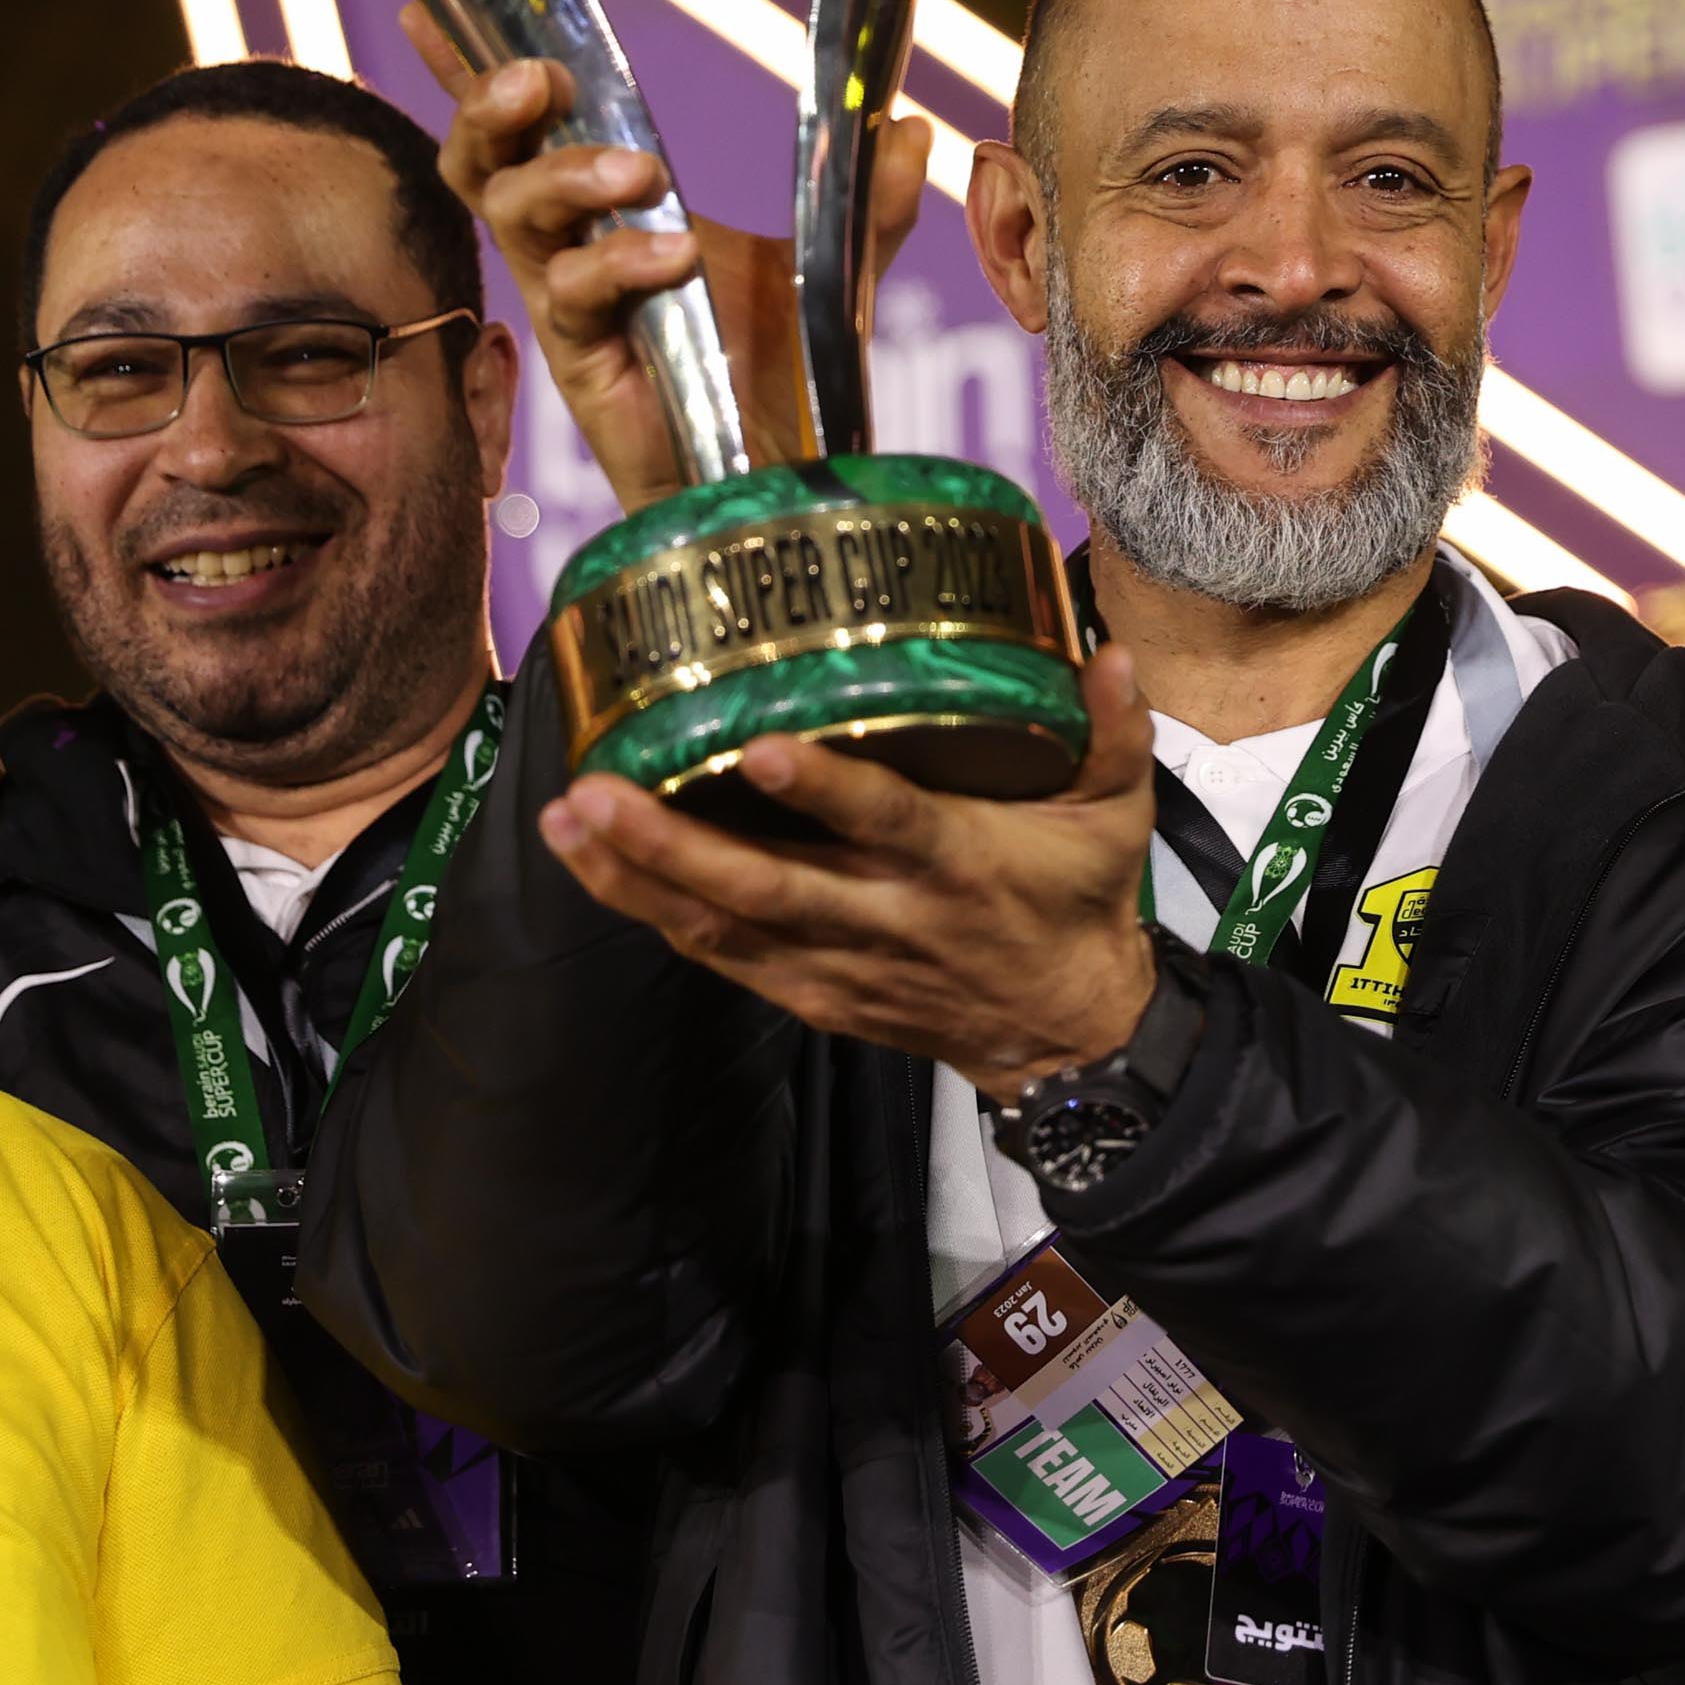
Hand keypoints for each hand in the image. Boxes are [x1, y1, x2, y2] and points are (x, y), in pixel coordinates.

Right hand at [403, 2, 931, 511]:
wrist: (783, 472)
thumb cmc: (782, 369)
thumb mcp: (838, 267)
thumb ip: (872, 198)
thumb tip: (913, 124)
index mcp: (609, 211)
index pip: (528, 126)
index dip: (471, 68)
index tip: (433, 1)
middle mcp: (570, 250)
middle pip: (482, 162)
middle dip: (491, 109)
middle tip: (540, 76)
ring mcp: (567, 307)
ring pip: (511, 217)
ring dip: (563, 176)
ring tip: (637, 171)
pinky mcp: (580, 364)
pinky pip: (566, 296)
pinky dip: (616, 264)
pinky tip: (676, 258)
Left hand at [537, 648, 1159, 1094]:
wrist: (1065, 1036)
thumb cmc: (1080, 903)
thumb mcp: (1118, 815)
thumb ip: (1111, 731)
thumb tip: (1106, 648)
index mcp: (958, 864)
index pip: (884, 823)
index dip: (821, 792)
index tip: (757, 747)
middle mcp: (886, 918)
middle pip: (766, 887)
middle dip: (671, 844)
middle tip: (594, 790)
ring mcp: (839, 964)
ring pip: (723, 927)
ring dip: (637, 877)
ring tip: (566, 818)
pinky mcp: (812, 994)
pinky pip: (720, 957)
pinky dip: (653, 914)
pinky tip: (595, 867)